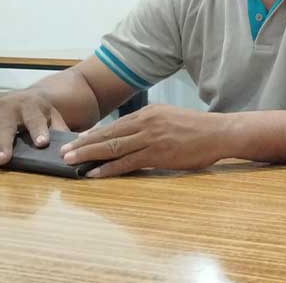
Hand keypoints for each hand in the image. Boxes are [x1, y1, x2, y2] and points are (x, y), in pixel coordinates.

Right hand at [0, 91, 68, 170]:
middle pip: (3, 126)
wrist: (24, 98)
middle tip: (2, 160)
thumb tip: (72, 147)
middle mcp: (7, 109)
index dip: (38, 130)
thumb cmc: (40, 113)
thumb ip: (60, 130)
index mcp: (30, 106)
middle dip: (2, 143)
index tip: (42, 143)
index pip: (34, 118)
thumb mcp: (53, 117)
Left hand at [60, 104, 229, 177]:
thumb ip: (153, 124)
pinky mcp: (157, 154)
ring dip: (89, 155)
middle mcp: (147, 122)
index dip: (94, 134)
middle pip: (109, 134)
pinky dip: (108, 168)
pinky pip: (127, 162)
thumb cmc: (199, 128)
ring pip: (113, 146)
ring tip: (72, 161)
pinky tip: (95, 173)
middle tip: (64, 151)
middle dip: (84, 144)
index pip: (116, 124)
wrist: (220, 132)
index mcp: (150, 112)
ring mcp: (151, 137)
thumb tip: (135, 134)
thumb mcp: (172, 118)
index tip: (78, 140)